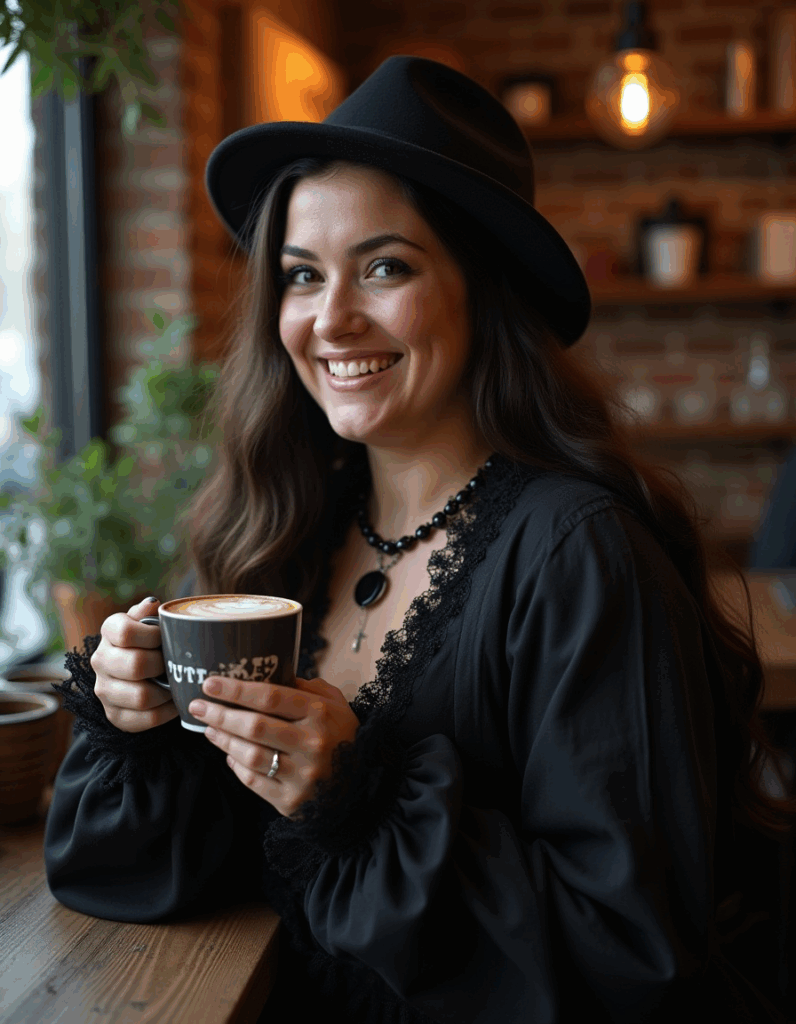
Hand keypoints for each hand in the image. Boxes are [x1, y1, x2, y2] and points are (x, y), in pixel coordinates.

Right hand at [91, 597, 179, 732]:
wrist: (136, 673)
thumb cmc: (149, 641)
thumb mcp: (148, 622)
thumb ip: (150, 613)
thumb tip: (153, 604)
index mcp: (109, 631)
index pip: (125, 632)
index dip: (152, 635)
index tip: (166, 638)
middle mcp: (100, 660)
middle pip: (136, 665)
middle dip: (163, 665)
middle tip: (174, 664)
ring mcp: (104, 690)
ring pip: (141, 696)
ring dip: (167, 691)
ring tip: (177, 683)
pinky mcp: (114, 715)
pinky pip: (147, 718)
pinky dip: (167, 711)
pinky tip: (174, 701)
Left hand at [188, 675, 359, 817]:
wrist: (363, 786)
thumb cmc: (343, 736)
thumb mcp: (334, 703)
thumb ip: (305, 688)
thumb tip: (268, 675)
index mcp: (320, 714)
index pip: (270, 696)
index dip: (236, 689)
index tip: (210, 683)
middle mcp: (311, 744)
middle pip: (254, 725)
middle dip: (220, 714)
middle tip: (198, 706)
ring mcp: (301, 775)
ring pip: (249, 754)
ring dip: (223, 740)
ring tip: (209, 728)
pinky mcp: (291, 800)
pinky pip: (253, 781)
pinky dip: (236, 765)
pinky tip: (228, 753)